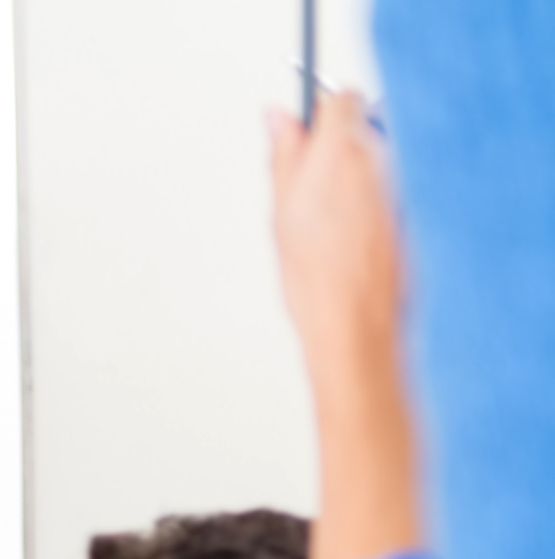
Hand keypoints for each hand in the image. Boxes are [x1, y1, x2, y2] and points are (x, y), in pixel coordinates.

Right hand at [268, 94, 403, 400]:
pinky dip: (378, 198)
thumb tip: (279, 115)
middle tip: (313, 182)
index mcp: (343, 152)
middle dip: (340, 143)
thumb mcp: (282, 210)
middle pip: (365, 124)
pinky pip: (397, 184)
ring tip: (335, 217)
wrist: (356, 322)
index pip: (342, 98)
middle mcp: (382, 159)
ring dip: (360, 172)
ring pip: (381, 156)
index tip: (307, 127)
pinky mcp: (419, 205)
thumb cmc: (318, 277)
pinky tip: (358, 232)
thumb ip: (284, 153)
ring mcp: (405, 181)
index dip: (323, 111)